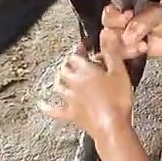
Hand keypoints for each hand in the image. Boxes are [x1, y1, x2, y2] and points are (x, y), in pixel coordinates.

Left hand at [40, 27, 134, 141]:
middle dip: (68, 64)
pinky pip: (54, 110)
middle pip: (65, 69)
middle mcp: (74, 83)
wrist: (112, 126)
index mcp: (85, 71)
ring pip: (58, 85)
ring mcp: (70, 99)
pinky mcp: (71, 114)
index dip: (79, 51)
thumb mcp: (119, 72)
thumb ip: (111, 52)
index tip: (83, 49)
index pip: (76, 56)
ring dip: (59, 79)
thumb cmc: (118, 100)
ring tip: (61, 76)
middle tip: (74, 62)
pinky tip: (41, 104)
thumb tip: (106, 33)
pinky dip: (47, 106)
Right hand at [102, 3, 161, 59]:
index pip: (109, 13)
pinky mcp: (126, 53)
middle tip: (134, 35)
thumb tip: (128, 34)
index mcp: (123, 9)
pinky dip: (128, 55)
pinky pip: (118, 57)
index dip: (115, 18)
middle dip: (119, 35)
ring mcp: (122, 40)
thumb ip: (141, 21)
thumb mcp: (156, 14)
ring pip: (111, 47)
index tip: (127, 18)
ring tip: (142, 45)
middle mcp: (119, 24)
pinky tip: (139, 50)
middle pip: (106, 31)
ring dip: (126, 48)